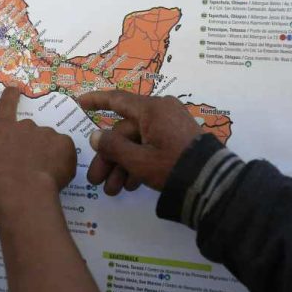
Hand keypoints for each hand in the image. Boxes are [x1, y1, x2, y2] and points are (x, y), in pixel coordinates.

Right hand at [0, 87, 76, 212]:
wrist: (20, 188)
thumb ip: (2, 152)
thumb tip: (10, 156)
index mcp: (4, 130)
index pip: (6, 107)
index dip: (10, 97)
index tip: (14, 88)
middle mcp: (26, 126)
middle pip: (33, 132)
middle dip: (35, 145)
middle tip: (33, 167)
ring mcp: (47, 132)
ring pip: (51, 143)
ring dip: (50, 154)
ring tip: (45, 175)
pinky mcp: (65, 143)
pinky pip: (66, 152)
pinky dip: (64, 162)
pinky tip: (56, 176)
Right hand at [78, 92, 200, 195]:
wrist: (213, 183)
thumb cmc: (172, 166)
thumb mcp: (138, 160)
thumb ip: (112, 146)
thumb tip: (95, 136)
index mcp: (151, 109)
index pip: (117, 100)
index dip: (96, 101)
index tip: (78, 103)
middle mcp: (160, 112)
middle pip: (125, 131)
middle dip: (109, 158)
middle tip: (96, 180)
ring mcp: (170, 125)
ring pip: (137, 142)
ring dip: (123, 165)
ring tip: (114, 190)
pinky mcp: (178, 139)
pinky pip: (151, 146)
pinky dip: (139, 163)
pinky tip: (130, 185)